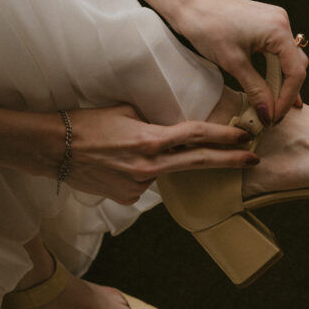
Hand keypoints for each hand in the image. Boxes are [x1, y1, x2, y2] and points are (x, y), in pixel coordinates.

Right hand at [65, 105, 258, 204]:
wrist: (54, 148)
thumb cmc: (87, 123)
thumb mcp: (126, 111)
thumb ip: (154, 120)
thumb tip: (173, 128)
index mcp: (150, 139)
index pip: (196, 136)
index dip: (223, 136)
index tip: (244, 137)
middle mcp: (149, 165)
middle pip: (198, 162)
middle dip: (229, 160)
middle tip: (253, 158)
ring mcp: (138, 184)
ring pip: (163, 171)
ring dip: (158, 161)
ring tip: (124, 150)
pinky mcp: (127, 197)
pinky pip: (144, 183)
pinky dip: (139, 173)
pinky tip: (117, 164)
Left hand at [169, 0, 307, 124]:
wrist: (189, 5)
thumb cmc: (207, 28)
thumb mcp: (233, 64)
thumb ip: (256, 89)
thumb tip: (268, 113)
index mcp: (279, 30)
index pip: (296, 72)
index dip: (287, 98)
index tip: (274, 117)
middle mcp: (282, 22)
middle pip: (295, 65)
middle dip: (286, 91)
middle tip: (273, 114)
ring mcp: (275, 20)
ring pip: (287, 58)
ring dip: (280, 81)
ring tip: (272, 104)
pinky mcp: (265, 22)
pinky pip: (277, 50)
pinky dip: (273, 68)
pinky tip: (268, 84)